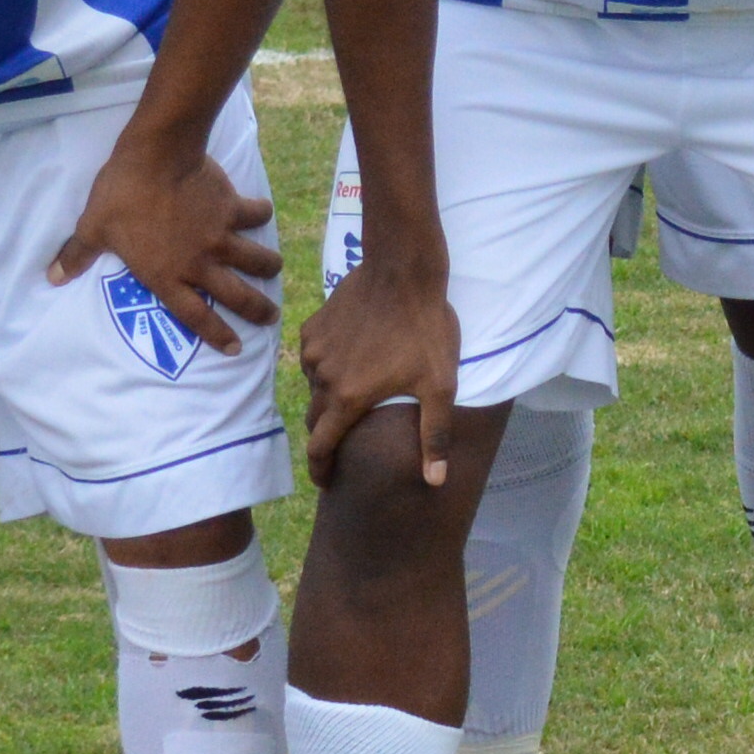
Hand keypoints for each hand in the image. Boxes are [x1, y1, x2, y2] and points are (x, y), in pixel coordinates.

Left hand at [47, 123, 284, 355]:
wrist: (155, 157)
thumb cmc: (121, 196)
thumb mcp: (93, 229)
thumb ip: (77, 255)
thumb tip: (52, 277)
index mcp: (166, 276)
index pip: (196, 317)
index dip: (218, 335)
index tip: (235, 348)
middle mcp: (199, 264)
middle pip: (238, 297)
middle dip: (258, 311)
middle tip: (269, 317)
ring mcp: (220, 237)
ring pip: (257, 260)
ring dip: (268, 266)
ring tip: (273, 268)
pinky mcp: (232, 209)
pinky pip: (256, 215)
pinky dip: (260, 214)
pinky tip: (261, 212)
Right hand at [292, 248, 460, 485]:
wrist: (402, 270)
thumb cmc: (425, 329)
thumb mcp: (440, 386)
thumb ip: (434, 436)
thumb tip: (435, 481)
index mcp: (348, 398)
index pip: (320, 447)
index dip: (320, 470)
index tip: (326, 483)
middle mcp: (322, 378)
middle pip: (315, 420)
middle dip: (326, 436)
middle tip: (344, 442)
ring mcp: (314, 350)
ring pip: (314, 387)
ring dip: (328, 397)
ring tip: (353, 396)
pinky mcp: (313, 327)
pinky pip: (314, 358)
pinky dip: (326, 367)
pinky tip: (350, 359)